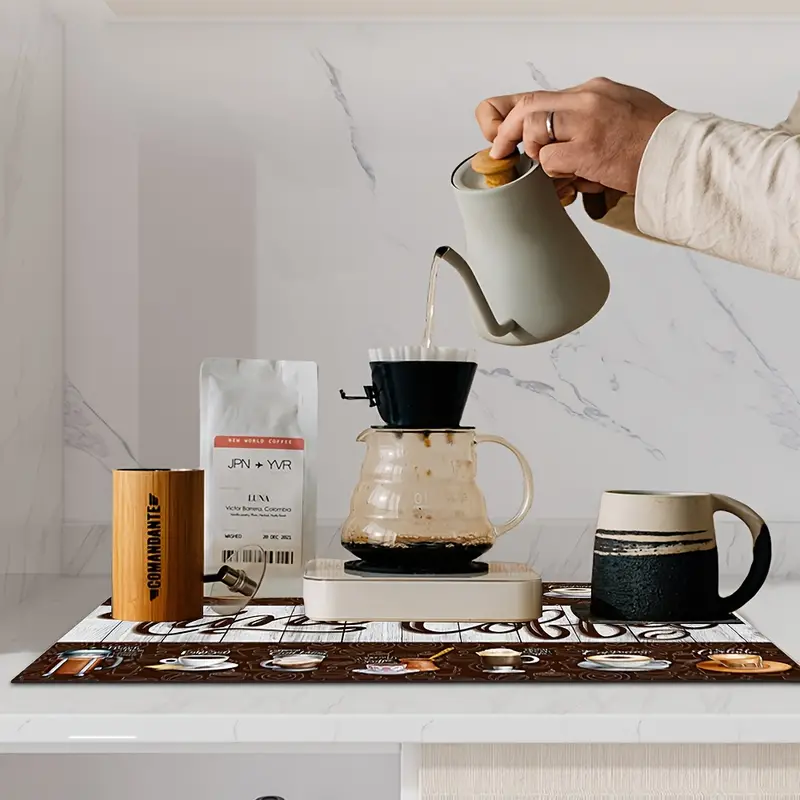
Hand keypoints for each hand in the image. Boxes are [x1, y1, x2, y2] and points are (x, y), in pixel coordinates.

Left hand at [475, 77, 674, 194]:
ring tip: (559, 168)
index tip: (497, 133)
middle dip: (506, 132)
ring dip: (537, 155)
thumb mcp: (616, 112)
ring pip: (534, 132)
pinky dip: (554, 174)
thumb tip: (550, 137)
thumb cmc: (651, 140)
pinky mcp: (587, 149)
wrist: (677, 155)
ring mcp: (586, 122)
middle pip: (527, 107)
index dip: (509, 115)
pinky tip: (575, 178)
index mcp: (592, 90)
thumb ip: (582, 119)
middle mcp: (586, 99)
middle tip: (500, 153)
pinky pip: (548, 161)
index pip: (538, 97)